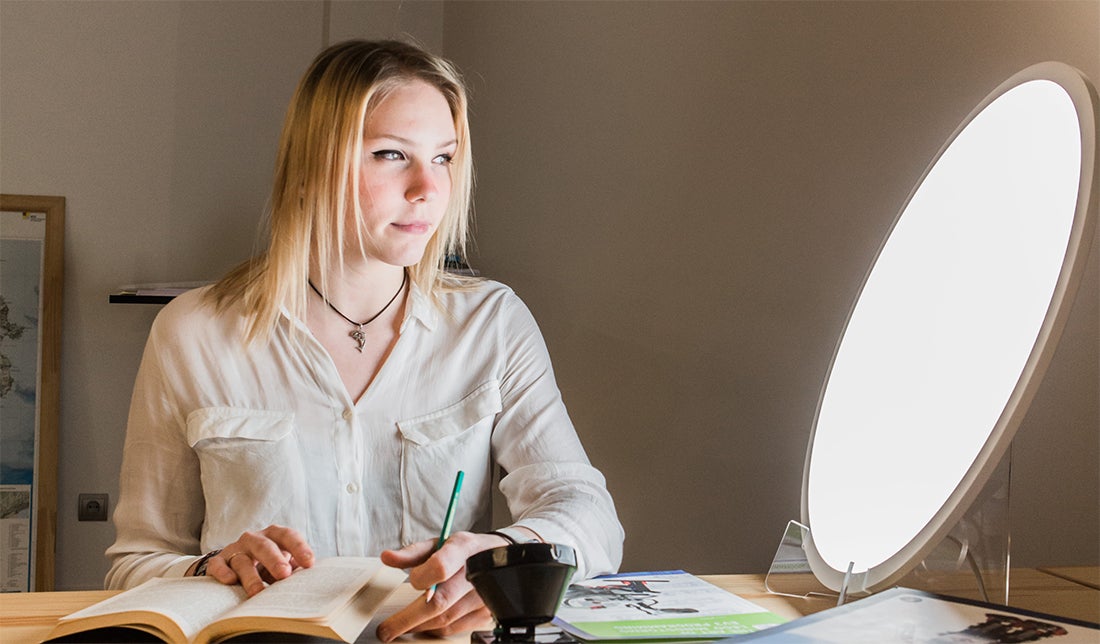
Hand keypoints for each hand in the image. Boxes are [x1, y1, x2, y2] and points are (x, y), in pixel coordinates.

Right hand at [194, 525, 314, 596]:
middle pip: (265, 546)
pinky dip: (222, 572)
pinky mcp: (218, 561)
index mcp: (274, 536)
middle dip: (274, 560)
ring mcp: (235, 549)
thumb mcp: (284, 564)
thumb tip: (307, 582)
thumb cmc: (268, 566)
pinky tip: (230, 581)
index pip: (288, 536)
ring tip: (258, 592)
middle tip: (284, 574)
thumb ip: (294, 569)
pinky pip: (218, 565)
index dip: (299, 548)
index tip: (309, 563)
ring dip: (251, 576)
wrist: (235, 565)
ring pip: (242, 560)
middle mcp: (254, 539)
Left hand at [375, 531, 510, 641]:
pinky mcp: (486, 613)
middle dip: (408, 619)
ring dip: (419, 626)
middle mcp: (476, 573)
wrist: (500, 556)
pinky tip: (424, 625)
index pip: (441, 567)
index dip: (422, 578)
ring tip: (402, 626)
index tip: (411, 582)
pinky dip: (436, 628)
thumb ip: (412, 552)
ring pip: (445, 620)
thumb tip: (387, 557)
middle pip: (440, 602)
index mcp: (463, 549)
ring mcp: (484, 596)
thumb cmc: (464, 550)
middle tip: (386, 630)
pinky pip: (455, 628)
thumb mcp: (440, 542)